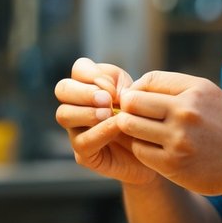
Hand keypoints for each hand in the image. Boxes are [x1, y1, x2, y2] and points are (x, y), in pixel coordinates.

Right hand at [55, 58, 156, 184]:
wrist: (158, 148)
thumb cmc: (144, 116)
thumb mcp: (136, 92)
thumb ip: (119, 84)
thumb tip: (106, 91)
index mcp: (90, 85)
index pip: (79, 68)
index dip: (93, 74)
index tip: (113, 88)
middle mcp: (77, 105)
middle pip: (62, 89)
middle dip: (83, 92)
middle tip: (107, 100)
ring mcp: (76, 129)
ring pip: (64, 115)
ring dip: (87, 112)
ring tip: (109, 113)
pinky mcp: (84, 154)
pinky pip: (82, 142)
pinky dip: (100, 132)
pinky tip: (117, 127)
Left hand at [116, 71, 221, 199]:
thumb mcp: (208, 94)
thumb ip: (174, 88)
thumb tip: (134, 90)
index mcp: (195, 91)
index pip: (148, 80)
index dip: (137, 89)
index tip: (140, 100)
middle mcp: (186, 112)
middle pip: (132, 102)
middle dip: (128, 108)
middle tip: (134, 116)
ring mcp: (178, 139)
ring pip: (129, 125)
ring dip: (130, 128)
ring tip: (141, 131)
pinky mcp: (172, 164)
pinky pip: (138, 150)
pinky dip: (141, 148)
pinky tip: (153, 148)